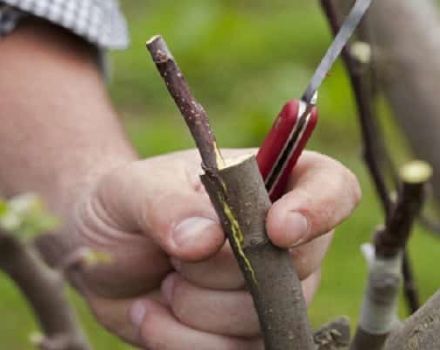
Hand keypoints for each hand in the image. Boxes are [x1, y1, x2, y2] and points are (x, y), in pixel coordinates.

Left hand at [68, 149, 359, 348]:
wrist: (101, 250)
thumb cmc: (124, 205)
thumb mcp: (132, 190)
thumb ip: (167, 206)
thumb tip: (208, 240)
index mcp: (264, 182)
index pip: (331, 186)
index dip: (320, 208)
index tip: (276, 229)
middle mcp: (278, 237)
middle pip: (298, 265)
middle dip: (225, 270)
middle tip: (175, 257)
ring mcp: (267, 288)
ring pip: (262, 316)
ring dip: (198, 308)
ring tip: (163, 284)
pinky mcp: (242, 331)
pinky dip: (184, 341)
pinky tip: (153, 314)